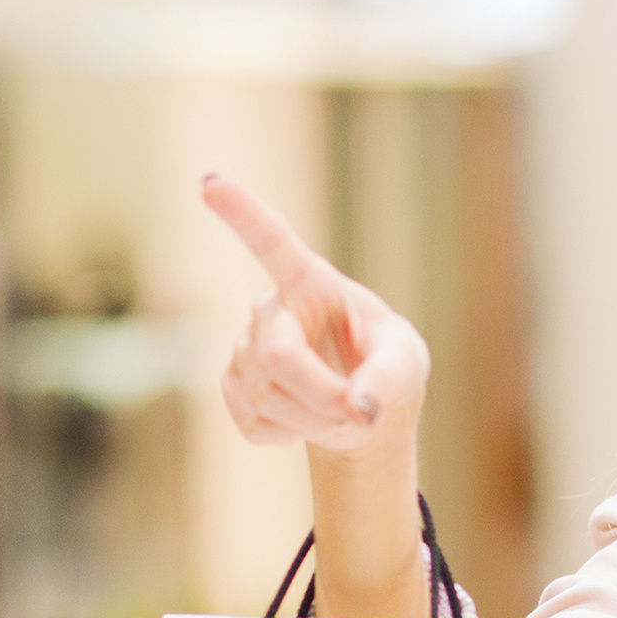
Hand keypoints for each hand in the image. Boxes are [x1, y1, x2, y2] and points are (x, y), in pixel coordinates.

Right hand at [207, 173, 429, 465]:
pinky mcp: (232, 389)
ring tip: (336, 409)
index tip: (210, 183)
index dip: (242, 213)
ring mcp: (243, 349)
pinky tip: (306, 419)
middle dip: (322, 395)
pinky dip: (292, 435)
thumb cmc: (386, 365)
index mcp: (310, 282)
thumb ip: (388, 380)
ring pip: (267, 397)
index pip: (272, 243)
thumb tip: (358, 409)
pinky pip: (255, 424)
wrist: (359, 408)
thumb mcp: (406, 363)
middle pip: (278, 357)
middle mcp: (268, 309)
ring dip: (314, 419)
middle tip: (359, 413)